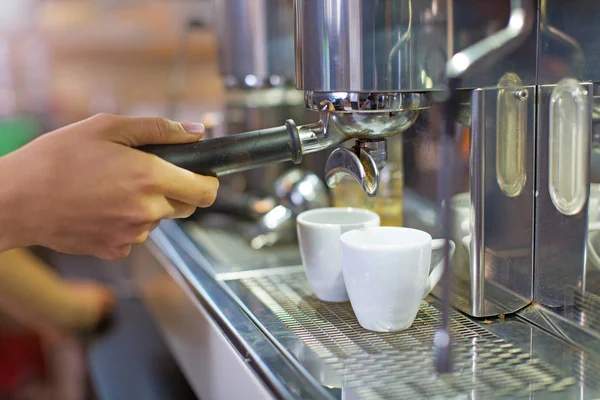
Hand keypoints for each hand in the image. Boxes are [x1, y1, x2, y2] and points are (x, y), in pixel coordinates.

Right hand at [0, 113, 218, 258]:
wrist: (16, 200)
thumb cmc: (56, 159)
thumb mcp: (107, 128)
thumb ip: (159, 129)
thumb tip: (196, 133)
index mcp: (150, 177)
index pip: (206, 191)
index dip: (209, 181)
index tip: (202, 174)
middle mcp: (147, 211)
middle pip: (186, 206)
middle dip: (176, 189)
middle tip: (144, 173)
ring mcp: (132, 234)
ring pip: (160, 220)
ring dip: (149, 205)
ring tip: (112, 187)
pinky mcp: (116, 249)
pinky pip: (136, 235)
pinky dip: (127, 222)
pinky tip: (101, 207)